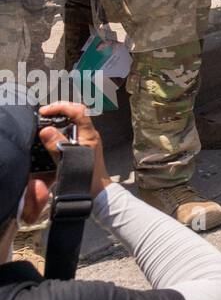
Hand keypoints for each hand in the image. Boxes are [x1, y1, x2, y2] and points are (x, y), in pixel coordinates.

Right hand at [24, 102, 111, 221]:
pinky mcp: (83, 147)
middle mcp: (90, 135)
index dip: (62, 107)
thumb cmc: (86, 178)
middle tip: (44, 113)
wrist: (97, 192)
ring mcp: (88, 140)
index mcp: (89, 135)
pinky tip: (52, 135)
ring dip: (60, 119)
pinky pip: (72, 132)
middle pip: (77, 113)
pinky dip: (62, 129)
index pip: (78, 111)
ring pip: (74, 122)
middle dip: (60, 110)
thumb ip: (57, 144)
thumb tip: (46, 130)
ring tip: (46, 121)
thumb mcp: (68, 160)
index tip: (46, 111)